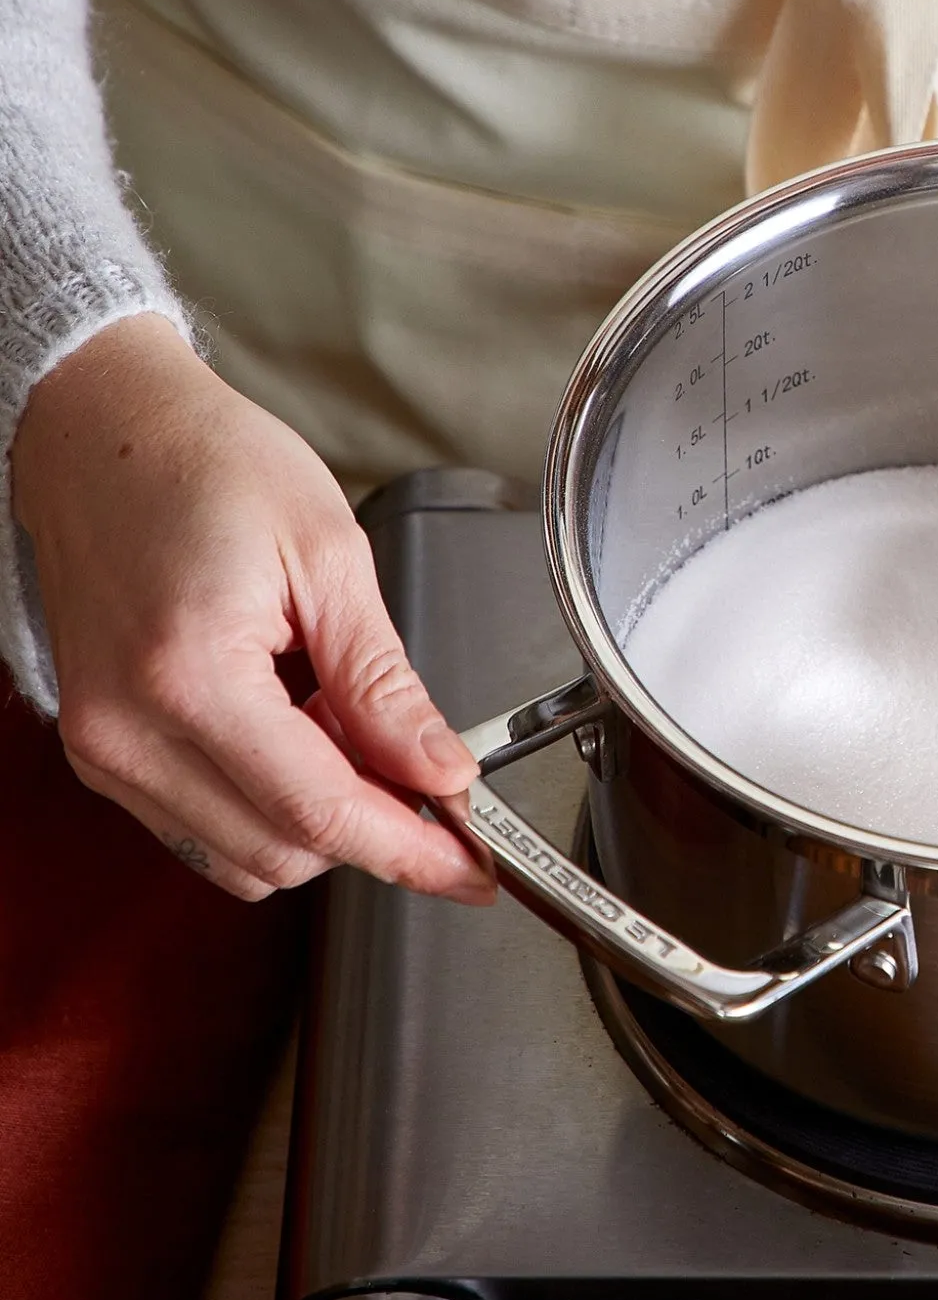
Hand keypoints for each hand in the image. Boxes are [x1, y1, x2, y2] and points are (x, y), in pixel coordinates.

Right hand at [12, 313, 494, 904]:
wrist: (101, 432)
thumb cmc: (203, 465)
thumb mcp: (329, 557)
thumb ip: (386, 683)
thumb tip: (441, 771)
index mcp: (188, 676)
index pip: (319, 812)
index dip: (410, 850)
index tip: (474, 868)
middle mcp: (127, 731)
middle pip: (283, 849)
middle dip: (373, 827)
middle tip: (428, 770)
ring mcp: (104, 749)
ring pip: (244, 856)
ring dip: (319, 818)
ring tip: (344, 721)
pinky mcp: (102, 751)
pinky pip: (204, 827)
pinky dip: (269, 804)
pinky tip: (297, 731)